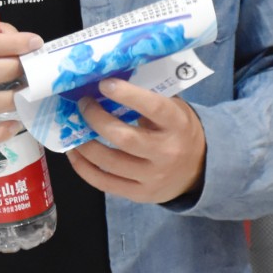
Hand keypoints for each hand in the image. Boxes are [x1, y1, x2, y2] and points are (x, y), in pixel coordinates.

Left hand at [65, 78, 206, 203]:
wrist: (200, 170)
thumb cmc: (179, 130)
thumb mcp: (174, 109)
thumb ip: (149, 96)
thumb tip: (111, 78)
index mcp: (178, 125)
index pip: (154, 108)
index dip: (128, 95)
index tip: (104, 84)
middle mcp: (167, 152)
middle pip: (125, 138)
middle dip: (97, 120)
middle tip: (83, 105)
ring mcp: (153, 177)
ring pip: (110, 162)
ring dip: (84, 144)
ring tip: (72, 128)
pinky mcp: (140, 194)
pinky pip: (105, 183)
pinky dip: (83, 168)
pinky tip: (74, 152)